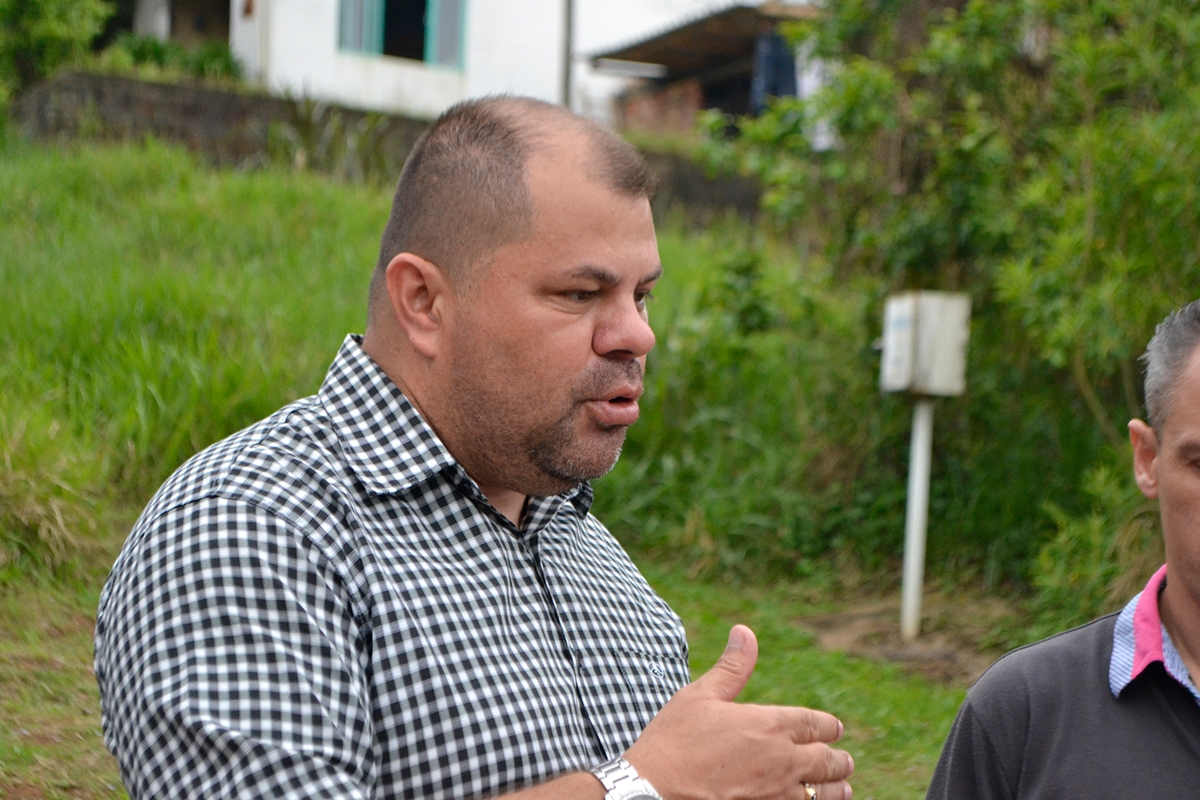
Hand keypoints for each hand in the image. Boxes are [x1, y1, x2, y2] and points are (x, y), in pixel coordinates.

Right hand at [624, 625, 853, 799]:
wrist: (655, 788)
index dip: (828, 726)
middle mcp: (781, 760)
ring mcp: (776, 792)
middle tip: (845, 761)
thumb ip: (732, 667)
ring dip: (835, 788)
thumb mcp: (700, 695)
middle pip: (825, 760)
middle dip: (838, 760)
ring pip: (821, 793)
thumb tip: (745, 631)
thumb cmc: (674, 738)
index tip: (834, 729)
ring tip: (844, 787)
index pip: (814, 724)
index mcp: (768, 725)